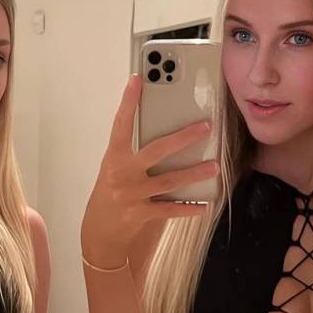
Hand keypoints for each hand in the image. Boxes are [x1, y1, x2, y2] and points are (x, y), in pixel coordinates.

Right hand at [79, 74, 218, 267]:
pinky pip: (169, 209)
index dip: (128, 101)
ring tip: (214, 166)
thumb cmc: (110, 195)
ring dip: (194, 173)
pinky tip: (203, 205)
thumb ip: (132, 153)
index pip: (121, 125)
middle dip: (183, 138)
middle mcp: (122, 174)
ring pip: (169, 181)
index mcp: (113, 158)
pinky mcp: (140, 215)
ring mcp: (132, 195)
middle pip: (156, 151)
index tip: (137, 78)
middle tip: (205, 128)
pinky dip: (188, 208)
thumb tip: (165, 135)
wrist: (99, 234)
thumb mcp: (114, 169)